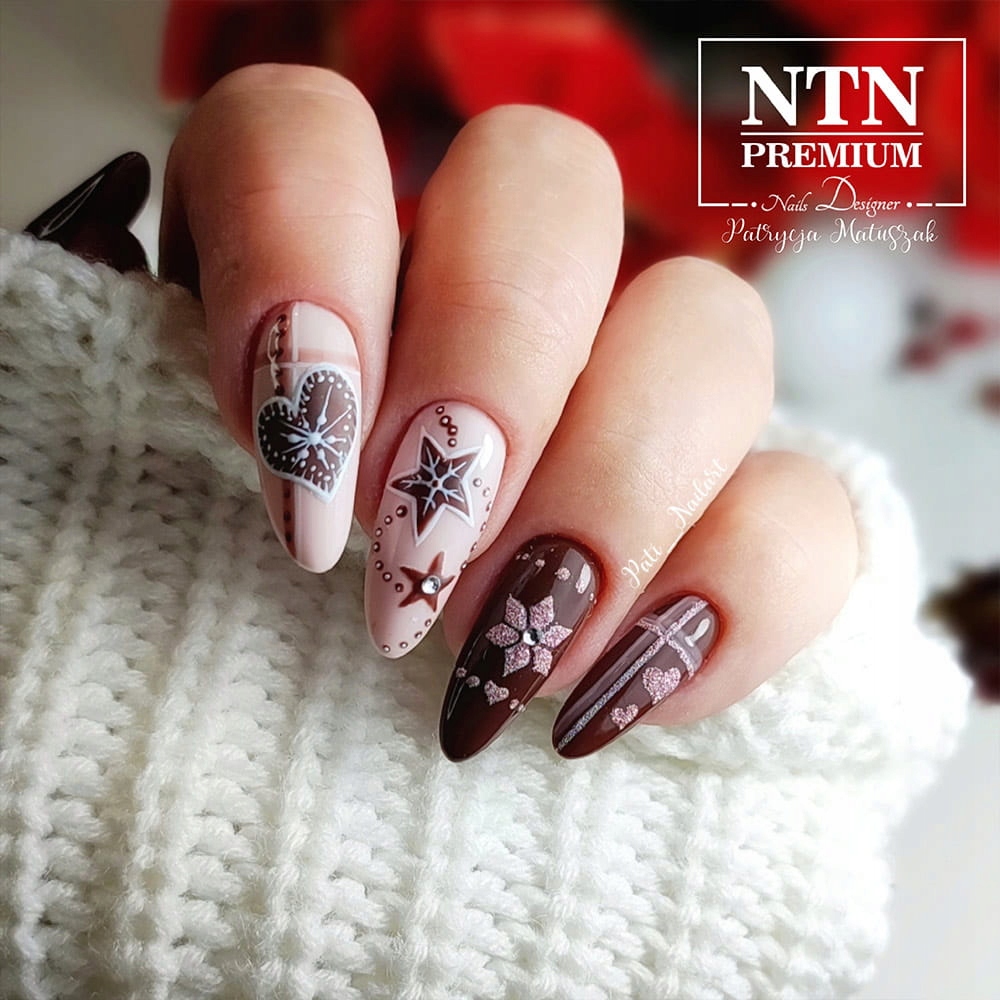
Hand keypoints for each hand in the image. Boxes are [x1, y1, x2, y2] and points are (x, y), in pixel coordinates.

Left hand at [157, 65, 856, 759]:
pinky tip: (608, 697)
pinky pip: (808, 512)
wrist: (374, 706)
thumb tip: (272, 412)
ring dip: (614, 496)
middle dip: (488, 365)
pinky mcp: (737, 499)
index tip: (298, 462)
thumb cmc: (263, 596)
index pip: (314, 132)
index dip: (304, 262)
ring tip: (507, 652)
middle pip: (552, 179)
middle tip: (415, 551)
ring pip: (714, 327)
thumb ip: (213, 433)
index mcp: (337, 243)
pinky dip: (726, 612)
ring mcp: (638, 379)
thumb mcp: (189, 512)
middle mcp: (499, 278)